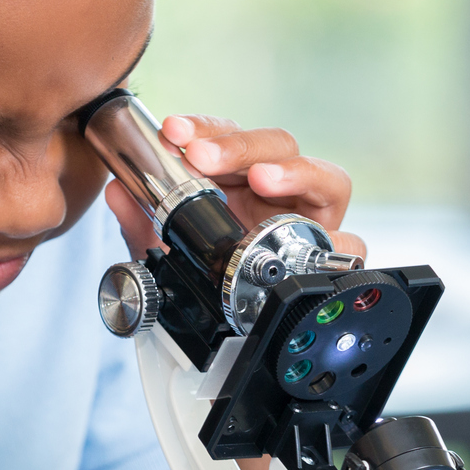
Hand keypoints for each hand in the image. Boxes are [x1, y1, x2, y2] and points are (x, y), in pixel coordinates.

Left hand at [104, 114, 364, 260]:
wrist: (224, 341)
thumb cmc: (203, 285)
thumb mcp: (163, 255)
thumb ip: (141, 223)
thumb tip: (117, 191)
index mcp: (239, 182)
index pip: (230, 137)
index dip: (205, 128)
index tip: (174, 131)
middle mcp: (281, 194)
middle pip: (281, 146)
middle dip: (241, 145)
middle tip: (202, 155)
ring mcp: (312, 222)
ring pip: (326, 178)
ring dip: (291, 171)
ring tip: (261, 178)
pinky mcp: (336, 256)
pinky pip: (352, 242)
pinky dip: (338, 237)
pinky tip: (313, 238)